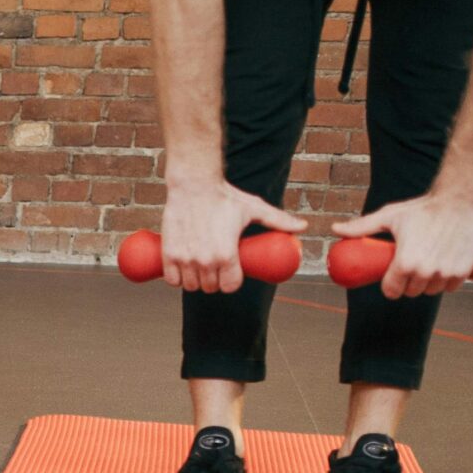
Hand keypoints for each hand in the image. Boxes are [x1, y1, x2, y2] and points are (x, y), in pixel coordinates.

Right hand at [160, 178, 303, 292]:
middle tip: (216, 271)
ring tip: (200, 271)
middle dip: (214, 283)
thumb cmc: (225, 197)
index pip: (229, 286)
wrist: (194, 185)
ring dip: (195, 282)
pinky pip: (172, 280)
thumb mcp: (254, 209)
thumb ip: (278, 220)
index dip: (232, 283)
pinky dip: (177, 279)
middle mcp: (205, 260)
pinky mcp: (169, 254)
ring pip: (190, 286)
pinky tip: (182, 273)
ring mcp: (185, 259)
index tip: (231, 276)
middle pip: (210, 288)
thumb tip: (303, 227)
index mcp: (226, 254)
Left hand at [333, 195, 472, 298]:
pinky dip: (448, 282)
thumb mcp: (390, 217)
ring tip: (427, 269)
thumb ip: (362, 226)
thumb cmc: (423, 207)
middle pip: (412, 293)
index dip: (390, 287)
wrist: (462, 198)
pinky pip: (452, 287)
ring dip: (428, 285)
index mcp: (405, 264)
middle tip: (410, 271)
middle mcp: (426, 272)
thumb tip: (335, 229)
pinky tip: (444, 272)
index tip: (392, 280)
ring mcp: (446, 272)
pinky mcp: (465, 270)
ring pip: (432, 291)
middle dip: (409, 285)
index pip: (391, 291)